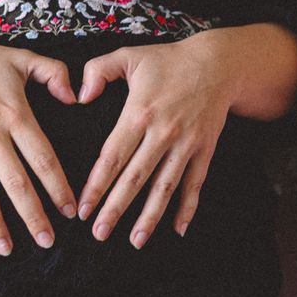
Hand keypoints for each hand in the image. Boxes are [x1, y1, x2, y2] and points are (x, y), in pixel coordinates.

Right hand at [0, 34, 78, 255]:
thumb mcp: (22, 59)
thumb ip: (55, 74)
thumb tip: (76, 98)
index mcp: (15, 114)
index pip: (43, 159)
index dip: (59, 187)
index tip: (70, 211)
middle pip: (16, 183)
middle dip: (34, 216)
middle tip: (48, 241)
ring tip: (7, 248)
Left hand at [75, 34, 234, 248]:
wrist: (217, 63)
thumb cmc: (167, 61)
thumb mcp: (128, 56)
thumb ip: (97, 71)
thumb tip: (80, 97)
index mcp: (138, 113)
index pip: (112, 157)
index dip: (97, 185)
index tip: (82, 207)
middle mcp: (162, 132)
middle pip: (135, 178)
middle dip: (116, 208)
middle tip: (98, 233)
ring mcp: (186, 144)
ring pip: (165, 187)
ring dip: (150, 216)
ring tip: (135, 240)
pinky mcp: (204, 149)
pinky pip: (195, 183)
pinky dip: (188, 207)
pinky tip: (178, 230)